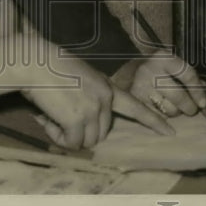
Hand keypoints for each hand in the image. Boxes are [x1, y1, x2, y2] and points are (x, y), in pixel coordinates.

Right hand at [22, 53, 172, 149]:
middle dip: (81, 133)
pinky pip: (72, 144)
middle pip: (101, 133)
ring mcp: (92, 110)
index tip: (170, 131)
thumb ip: (89, 95)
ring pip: (87, 141)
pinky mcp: (77, 119)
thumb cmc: (50, 67)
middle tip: (58, 120)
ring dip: (68, 137)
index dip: (153, 120)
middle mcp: (104, 99)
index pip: (135, 106)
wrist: (36, 61)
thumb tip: (82, 122)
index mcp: (106, 87)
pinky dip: (58, 138)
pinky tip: (47, 120)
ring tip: (51, 118)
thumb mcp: (79, 77)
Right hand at [121, 54, 205, 117]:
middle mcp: (150, 70)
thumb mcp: (169, 64)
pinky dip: (164, 121)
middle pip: (178, 95)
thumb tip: (203, 95)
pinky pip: (156, 119)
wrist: (120, 70)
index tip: (203, 103)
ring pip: (168, 109)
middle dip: (189, 106)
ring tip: (174, 108)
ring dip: (176, 112)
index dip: (198, 90)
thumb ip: (187, 77)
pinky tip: (167, 125)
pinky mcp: (133, 103)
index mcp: (162, 58)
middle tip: (192, 110)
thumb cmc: (153, 68)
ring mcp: (140, 87)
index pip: (186, 74)